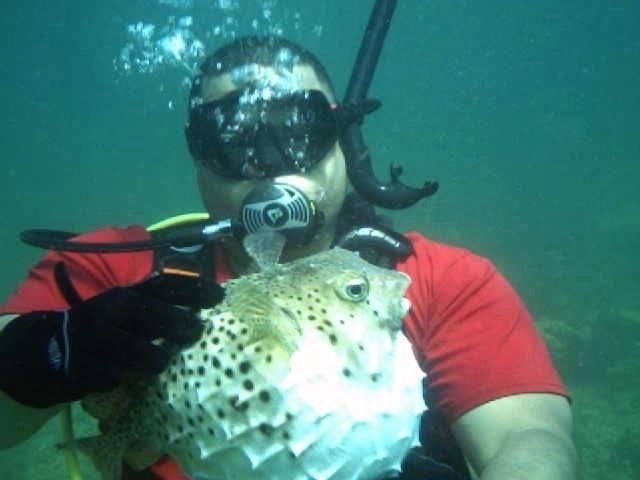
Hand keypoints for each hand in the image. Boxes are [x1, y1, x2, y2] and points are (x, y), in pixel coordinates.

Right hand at [0, 269, 223, 407]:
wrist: (48, 349)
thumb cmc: (104, 326)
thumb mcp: (129, 308)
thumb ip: (160, 305)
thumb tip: (205, 307)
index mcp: (126, 294)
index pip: (165, 285)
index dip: (194, 288)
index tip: (220, 295)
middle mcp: (113, 312)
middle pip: (156, 316)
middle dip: (182, 324)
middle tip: (197, 332)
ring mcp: (98, 342)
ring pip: (143, 353)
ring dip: (158, 359)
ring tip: (162, 361)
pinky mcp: (87, 370)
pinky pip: (119, 378)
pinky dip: (125, 379)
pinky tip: (123, 376)